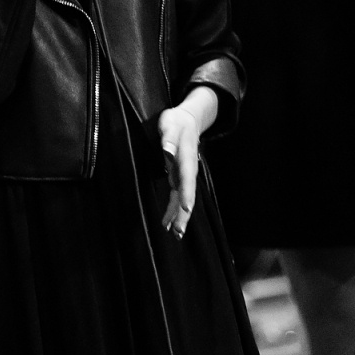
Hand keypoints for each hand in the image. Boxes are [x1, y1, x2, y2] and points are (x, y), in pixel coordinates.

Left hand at [158, 86, 215, 237]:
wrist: (188, 120)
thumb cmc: (176, 121)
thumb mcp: (170, 124)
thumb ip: (168, 138)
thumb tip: (167, 151)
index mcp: (186, 156)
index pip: (187, 176)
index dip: (187, 192)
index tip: (186, 207)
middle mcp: (187, 169)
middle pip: (187, 193)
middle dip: (184, 212)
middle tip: (179, 231)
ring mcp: (184, 175)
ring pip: (182, 198)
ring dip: (179, 216)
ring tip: (175, 234)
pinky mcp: (179, 177)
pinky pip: (177, 196)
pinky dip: (173, 209)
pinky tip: (167, 223)